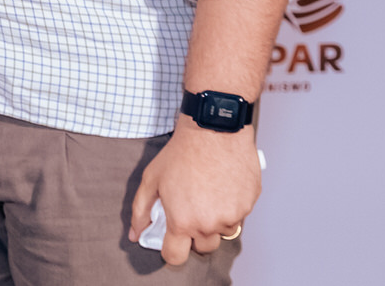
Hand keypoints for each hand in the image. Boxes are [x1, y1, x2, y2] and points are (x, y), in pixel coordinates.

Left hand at [129, 121, 260, 269]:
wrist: (213, 129)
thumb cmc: (181, 152)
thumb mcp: (151, 179)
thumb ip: (141, 210)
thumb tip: (135, 233)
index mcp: (183, 222)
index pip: (176, 256)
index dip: (172, 249)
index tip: (172, 239)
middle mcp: (210, 224)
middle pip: (203, 247)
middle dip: (196, 234)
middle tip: (192, 209)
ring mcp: (233, 215)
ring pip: (223, 230)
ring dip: (216, 219)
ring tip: (208, 192)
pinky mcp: (249, 203)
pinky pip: (240, 213)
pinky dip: (232, 204)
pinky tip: (223, 183)